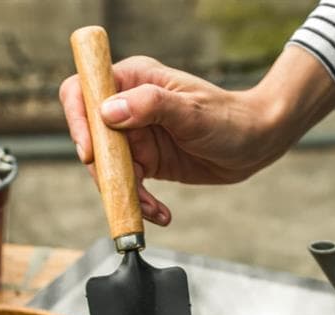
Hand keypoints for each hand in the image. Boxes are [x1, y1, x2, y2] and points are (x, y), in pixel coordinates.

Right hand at [59, 47, 334, 225]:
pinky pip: (129, 186)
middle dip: (104, 169)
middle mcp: (129, 107)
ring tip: (151, 209)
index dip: (78, 120)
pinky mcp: (146, 161)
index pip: (83, 91)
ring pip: (108, 168)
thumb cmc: (230, 118)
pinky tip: (160, 213)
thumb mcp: (191, 112)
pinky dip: (140, 204)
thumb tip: (109, 112)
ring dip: (124, 193)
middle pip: (91, 137)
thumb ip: (151, 107)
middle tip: (125, 190)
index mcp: (134, 80)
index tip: (91, 151)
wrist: (256, 144)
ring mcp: (136, 136)